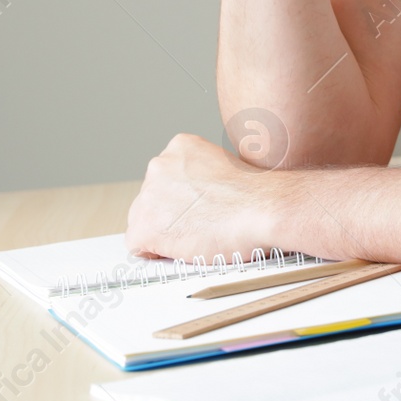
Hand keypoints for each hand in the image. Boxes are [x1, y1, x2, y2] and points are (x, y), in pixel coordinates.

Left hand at [125, 133, 288, 261]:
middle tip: (201, 225)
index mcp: (179, 147)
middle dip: (170, 216)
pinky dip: (158, 254)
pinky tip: (186, 248)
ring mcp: (148, 196)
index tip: (199, 209)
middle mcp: (158, 166)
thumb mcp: (225, 168)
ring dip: (165, 234)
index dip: (182, 201)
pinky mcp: (145, 226)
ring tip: (198, 236)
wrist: (262, 210)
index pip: (166, 179)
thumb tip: (196, 201)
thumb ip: (200, 180)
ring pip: (144, 222)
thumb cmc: (256, 196)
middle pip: (151, 200)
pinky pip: (138, 247)